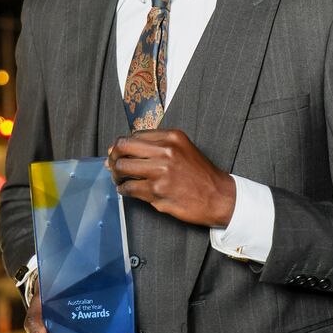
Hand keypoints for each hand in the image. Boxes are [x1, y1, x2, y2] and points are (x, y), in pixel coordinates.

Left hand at [106, 129, 235, 226]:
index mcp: (171, 137)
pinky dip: (124, 190)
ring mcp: (160, 172)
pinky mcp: (157, 192)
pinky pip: (129, 188)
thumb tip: (124, 148)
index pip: (134, 136)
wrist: (219, 197)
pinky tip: (127, 190)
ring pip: (122, 168)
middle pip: (123, 148)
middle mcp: (165, 151)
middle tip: (113, 165)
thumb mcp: (183, 149)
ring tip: (120, 180)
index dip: (121, 145)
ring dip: (116, 176)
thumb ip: (157, 145)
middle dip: (113, 157)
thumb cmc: (200, 174)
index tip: (117, 153)